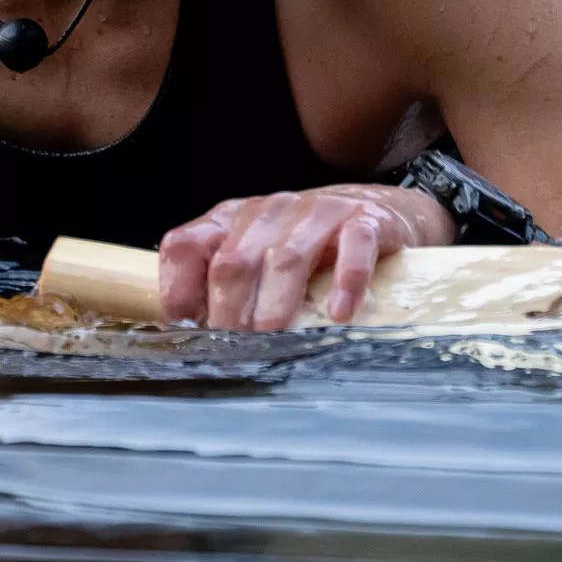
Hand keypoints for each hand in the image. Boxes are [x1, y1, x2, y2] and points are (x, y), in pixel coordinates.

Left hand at [156, 184, 450, 330]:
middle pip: (234, 259)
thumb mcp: (261, 258)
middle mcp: (270, 210)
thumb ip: (228, 290)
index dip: (178, 290)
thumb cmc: (311, 247)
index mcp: (232, 219)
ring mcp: (319, 211)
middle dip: (228, 310)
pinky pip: (354, 245)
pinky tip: (341, 314)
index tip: (187, 334)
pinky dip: (347, 280)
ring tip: (273, 341)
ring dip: (276, 303)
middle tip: (234, 352)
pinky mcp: (366, 219)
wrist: (383, 210)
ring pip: (286, 255)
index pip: (186, 245)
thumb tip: (197, 345)